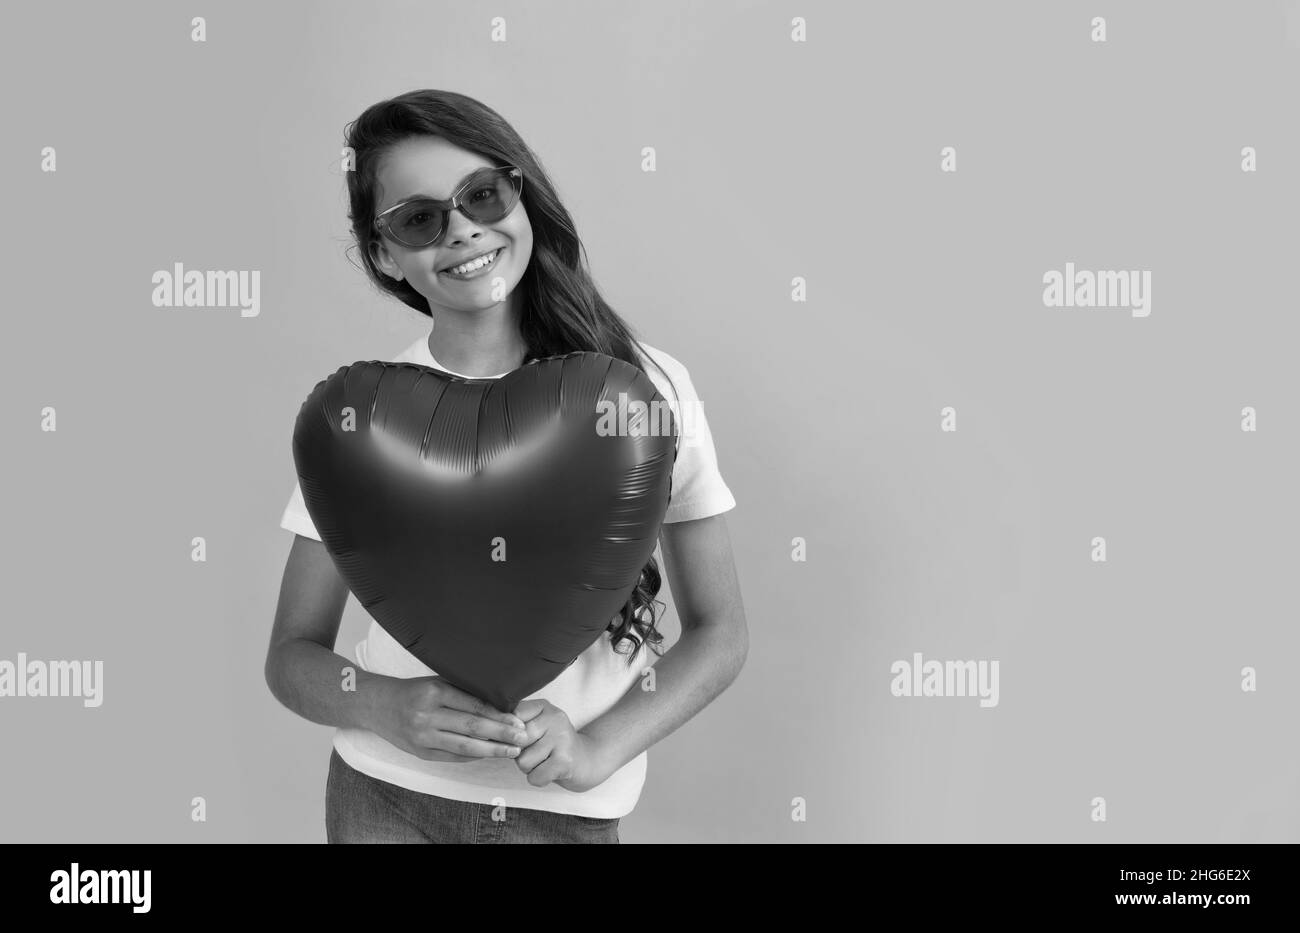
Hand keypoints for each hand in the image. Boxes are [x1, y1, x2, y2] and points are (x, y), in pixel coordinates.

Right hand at [367, 675, 530, 762]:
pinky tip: (489, 755)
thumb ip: (462, 690)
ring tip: (512, 751)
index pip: (474, 705)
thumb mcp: (436, 681)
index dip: (498, 715)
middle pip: (472, 726)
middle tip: (523, 737)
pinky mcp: (419, 752)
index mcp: (434, 691)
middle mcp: (427, 714)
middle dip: (501, 734)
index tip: (518, 720)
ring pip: (464, 746)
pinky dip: (473, 756)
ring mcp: (422, 736)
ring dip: (492, 750)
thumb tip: (499, 700)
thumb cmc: (413, 690)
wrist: (377, 705)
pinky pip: (452, 756)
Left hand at [510, 698, 611, 791]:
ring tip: (544, 761)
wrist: (586, 760)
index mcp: (544, 706)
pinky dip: (538, 779)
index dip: (510, 733)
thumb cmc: (554, 744)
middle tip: (536, 752)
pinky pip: (534, 777)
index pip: (514, 716)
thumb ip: (517, 725)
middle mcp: (554, 718)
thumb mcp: (537, 726)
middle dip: (519, 753)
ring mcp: (561, 739)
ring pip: (523, 761)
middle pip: (516, 740)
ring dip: (530, 768)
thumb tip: (499, 736)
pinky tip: (550, 771)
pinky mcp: (564, 761)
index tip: (521, 738)